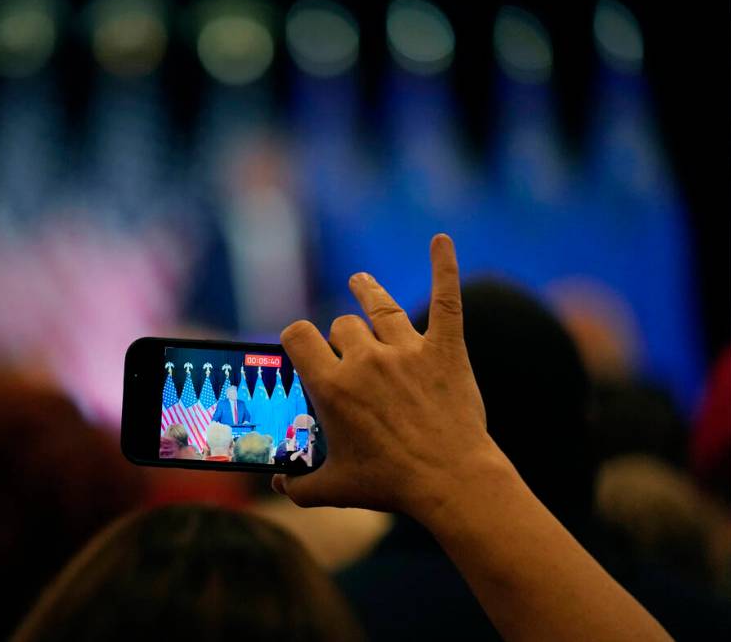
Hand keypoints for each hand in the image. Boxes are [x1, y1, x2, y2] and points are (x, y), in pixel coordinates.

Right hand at [273, 234, 500, 526]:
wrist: (451, 482)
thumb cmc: (390, 486)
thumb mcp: (334, 490)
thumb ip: (298, 486)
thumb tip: (279, 484)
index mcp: (332, 387)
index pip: (299, 336)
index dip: (297, 338)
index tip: (303, 347)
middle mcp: (365, 361)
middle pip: (341, 325)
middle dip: (341, 337)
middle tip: (349, 353)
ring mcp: (407, 351)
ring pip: (379, 306)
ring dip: (367, 291)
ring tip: (360, 282)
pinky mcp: (446, 350)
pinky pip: (446, 299)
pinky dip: (444, 267)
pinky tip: (441, 240)